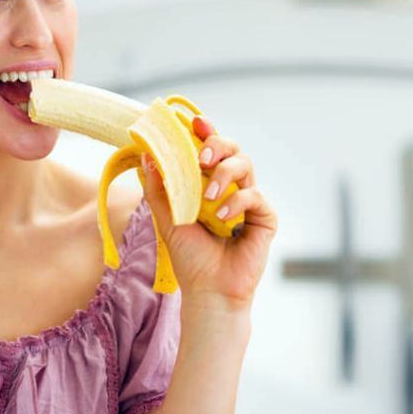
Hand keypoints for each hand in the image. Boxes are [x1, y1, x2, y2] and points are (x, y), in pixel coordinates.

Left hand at [140, 115, 277, 309]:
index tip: (196, 122)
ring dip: (224, 174)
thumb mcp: (166, 218)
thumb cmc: (189, 256)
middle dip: (218, 144)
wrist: (207, 290)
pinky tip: (223, 219)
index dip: (206, 131)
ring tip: (208, 196)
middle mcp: (230, 187)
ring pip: (245, 165)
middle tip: (202, 156)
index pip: (210, 149)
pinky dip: (237, 203)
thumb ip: (157, 188)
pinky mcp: (265, 217)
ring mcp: (249, 200)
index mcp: (208, 183)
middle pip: (232, 148)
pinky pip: (255, 196)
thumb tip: (147, 155)